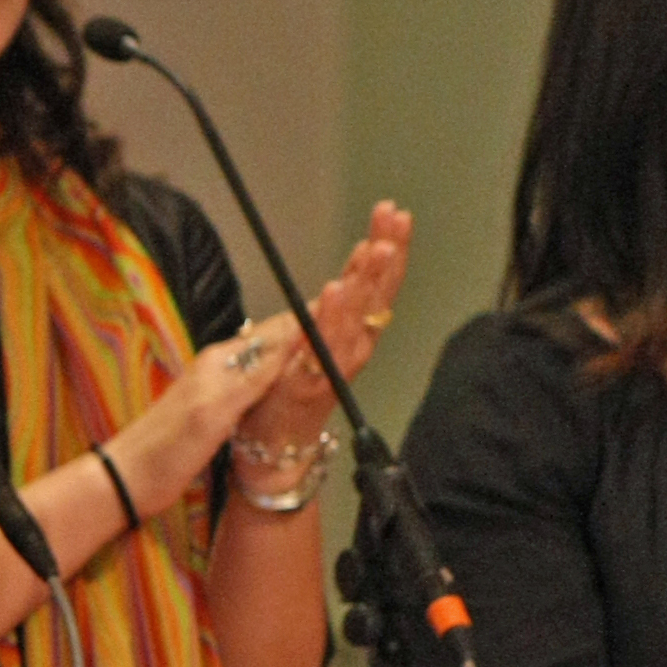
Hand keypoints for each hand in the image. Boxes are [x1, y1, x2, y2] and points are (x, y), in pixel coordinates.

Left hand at [215, 201, 414, 481]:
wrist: (271, 453)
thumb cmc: (286, 397)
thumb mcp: (308, 343)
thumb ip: (327, 314)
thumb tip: (346, 278)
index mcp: (346, 333)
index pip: (372, 282)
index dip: (386, 248)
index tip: (393, 213)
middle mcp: (346, 349)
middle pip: (373, 296)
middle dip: (386, 255)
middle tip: (395, 219)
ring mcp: (329, 368)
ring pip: (355, 319)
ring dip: (366, 281)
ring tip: (375, 247)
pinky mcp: (308, 387)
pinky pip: (323, 349)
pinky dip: (330, 319)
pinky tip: (335, 290)